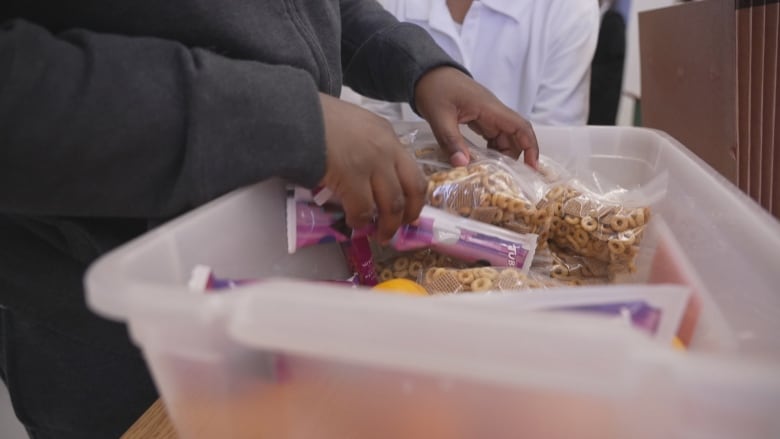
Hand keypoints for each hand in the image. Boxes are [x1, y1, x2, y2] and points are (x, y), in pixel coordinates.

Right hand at [318, 93, 426, 241]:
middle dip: (409, 214)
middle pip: (412, 189)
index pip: (411, 169)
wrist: (296, 113)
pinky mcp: (351, 177)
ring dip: (388, 225)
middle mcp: (386, 148)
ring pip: (392, 204)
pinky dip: (360, 221)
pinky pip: (363, 209)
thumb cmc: (317, 117)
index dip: (414, 195)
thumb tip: (366, 174)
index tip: (411, 209)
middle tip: (401, 227)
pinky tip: (354, 223)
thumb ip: (366, 144)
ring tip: (381, 234)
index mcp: (387, 133)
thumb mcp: (353, 123)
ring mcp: (371, 163)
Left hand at [414, 67, 538, 168]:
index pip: (520, 126)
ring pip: (504, 138)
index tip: (532, 167)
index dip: (530, 147)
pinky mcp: (479, 118)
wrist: (426, 72)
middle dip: (514, 157)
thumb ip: (450, 140)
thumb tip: (462, 165)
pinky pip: (492, 136)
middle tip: (505, 180)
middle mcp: (493, 111)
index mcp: (489, 108)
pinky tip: (482, 163)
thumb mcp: (438, 116)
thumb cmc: (434, 88)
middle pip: (515, 136)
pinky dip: (490, 151)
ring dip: (501, 156)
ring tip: (492, 176)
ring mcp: (487, 115)